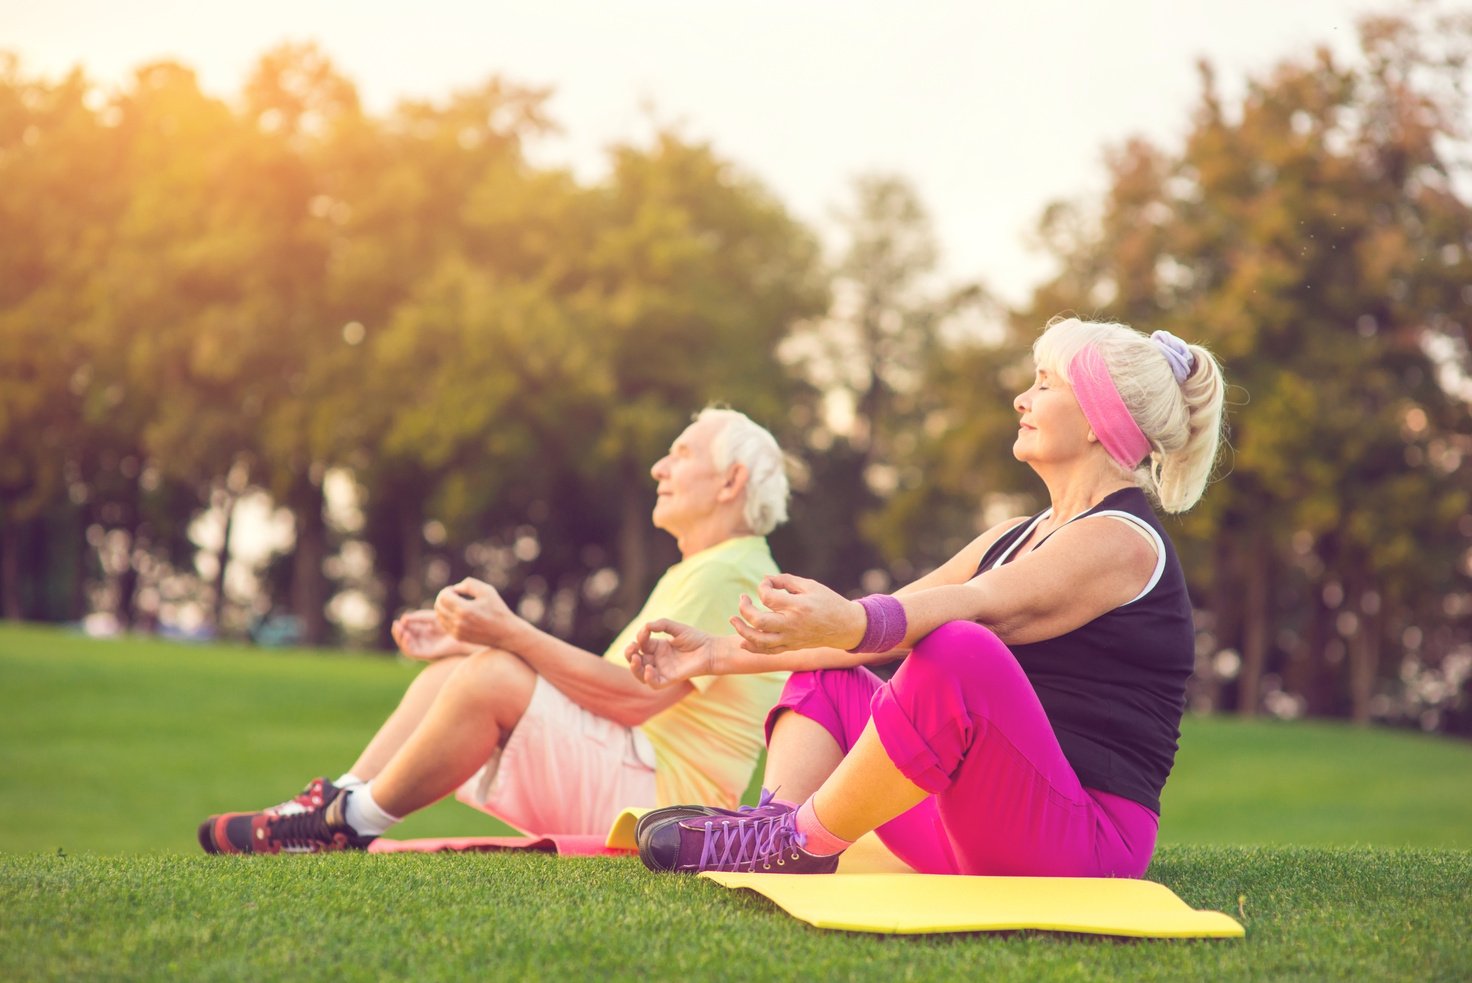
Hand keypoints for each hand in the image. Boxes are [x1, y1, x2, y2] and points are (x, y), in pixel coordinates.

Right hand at [391, 609, 475, 660]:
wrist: (465, 631)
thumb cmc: (452, 623)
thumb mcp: (432, 617)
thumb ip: (419, 618)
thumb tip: (403, 619)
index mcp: (425, 632)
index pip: (408, 631)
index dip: (402, 626)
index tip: (399, 620)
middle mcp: (424, 641)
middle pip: (405, 639)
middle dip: (398, 632)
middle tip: (396, 625)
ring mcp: (426, 649)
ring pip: (407, 647)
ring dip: (400, 639)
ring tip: (400, 630)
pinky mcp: (429, 655)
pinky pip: (414, 653)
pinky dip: (407, 646)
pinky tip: (407, 636)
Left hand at [433, 578, 519, 648]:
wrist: (505, 633)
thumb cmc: (497, 609)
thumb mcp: (487, 590)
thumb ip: (469, 584)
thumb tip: (455, 588)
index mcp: (465, 609)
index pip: (443, 597)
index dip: (447, 590)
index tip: (456, 590)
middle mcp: (459, 622)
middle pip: (438, 606)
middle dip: (442, 598)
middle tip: (452, 595)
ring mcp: (457, 631)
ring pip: (439, 616)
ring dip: (443, 607)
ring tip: (454, 603)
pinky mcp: (458, 637)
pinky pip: (444, 624)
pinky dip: (446, 617)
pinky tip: (456, 613)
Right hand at [626, 619, 714, 688]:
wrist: (710, 650)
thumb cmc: (696, 638)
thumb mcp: (676, 628)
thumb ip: (661, 625)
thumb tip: (645, 626)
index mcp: (658, 647)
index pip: (642, 644)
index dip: (639, 638)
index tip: (645, 631)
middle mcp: (658, 659)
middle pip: (636, 660)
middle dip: (630, 654)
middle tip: (632, 648)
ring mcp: (663, 670)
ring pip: (641, 674)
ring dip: (634, 667)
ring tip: (636, 658)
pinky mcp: (670, 679)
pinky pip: (654, 683)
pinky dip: (648, 678)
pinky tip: (649, 669)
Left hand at [729, 573, 866, 653]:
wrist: (845, 627)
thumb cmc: (828, 602)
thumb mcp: (810, 585)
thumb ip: (786, 580)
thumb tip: (765, 579)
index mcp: (798, 606)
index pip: (768, 597)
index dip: (762, 587)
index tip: (767, 583)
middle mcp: (792, 625)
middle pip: (759, 621)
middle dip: (745, 609)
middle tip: (743, 598)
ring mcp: (791, 639)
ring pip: (759, 641)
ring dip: (742, 630)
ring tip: (733, 619)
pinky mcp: (791, 647)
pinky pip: (768, 652)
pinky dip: (752, 647)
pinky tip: (743, 640)